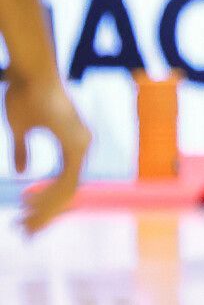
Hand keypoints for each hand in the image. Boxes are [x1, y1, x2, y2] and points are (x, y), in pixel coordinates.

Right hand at [9, 72, 90, 236]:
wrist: (30, 72)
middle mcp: (82, 145)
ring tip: (23, 224)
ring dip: (45, 210)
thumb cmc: (24, 94)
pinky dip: (48, 195)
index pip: (65, 184)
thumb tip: (24, 172)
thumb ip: (24, 151)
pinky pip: (66, 180)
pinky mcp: (75, 143)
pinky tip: (28, 204)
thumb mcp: (20, 129)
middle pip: (68, 193)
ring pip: (68, 191)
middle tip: (25, 233)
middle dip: (46, 215)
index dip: (47, 205)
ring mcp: (81, 144)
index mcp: (73, 143)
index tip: (26, 218)